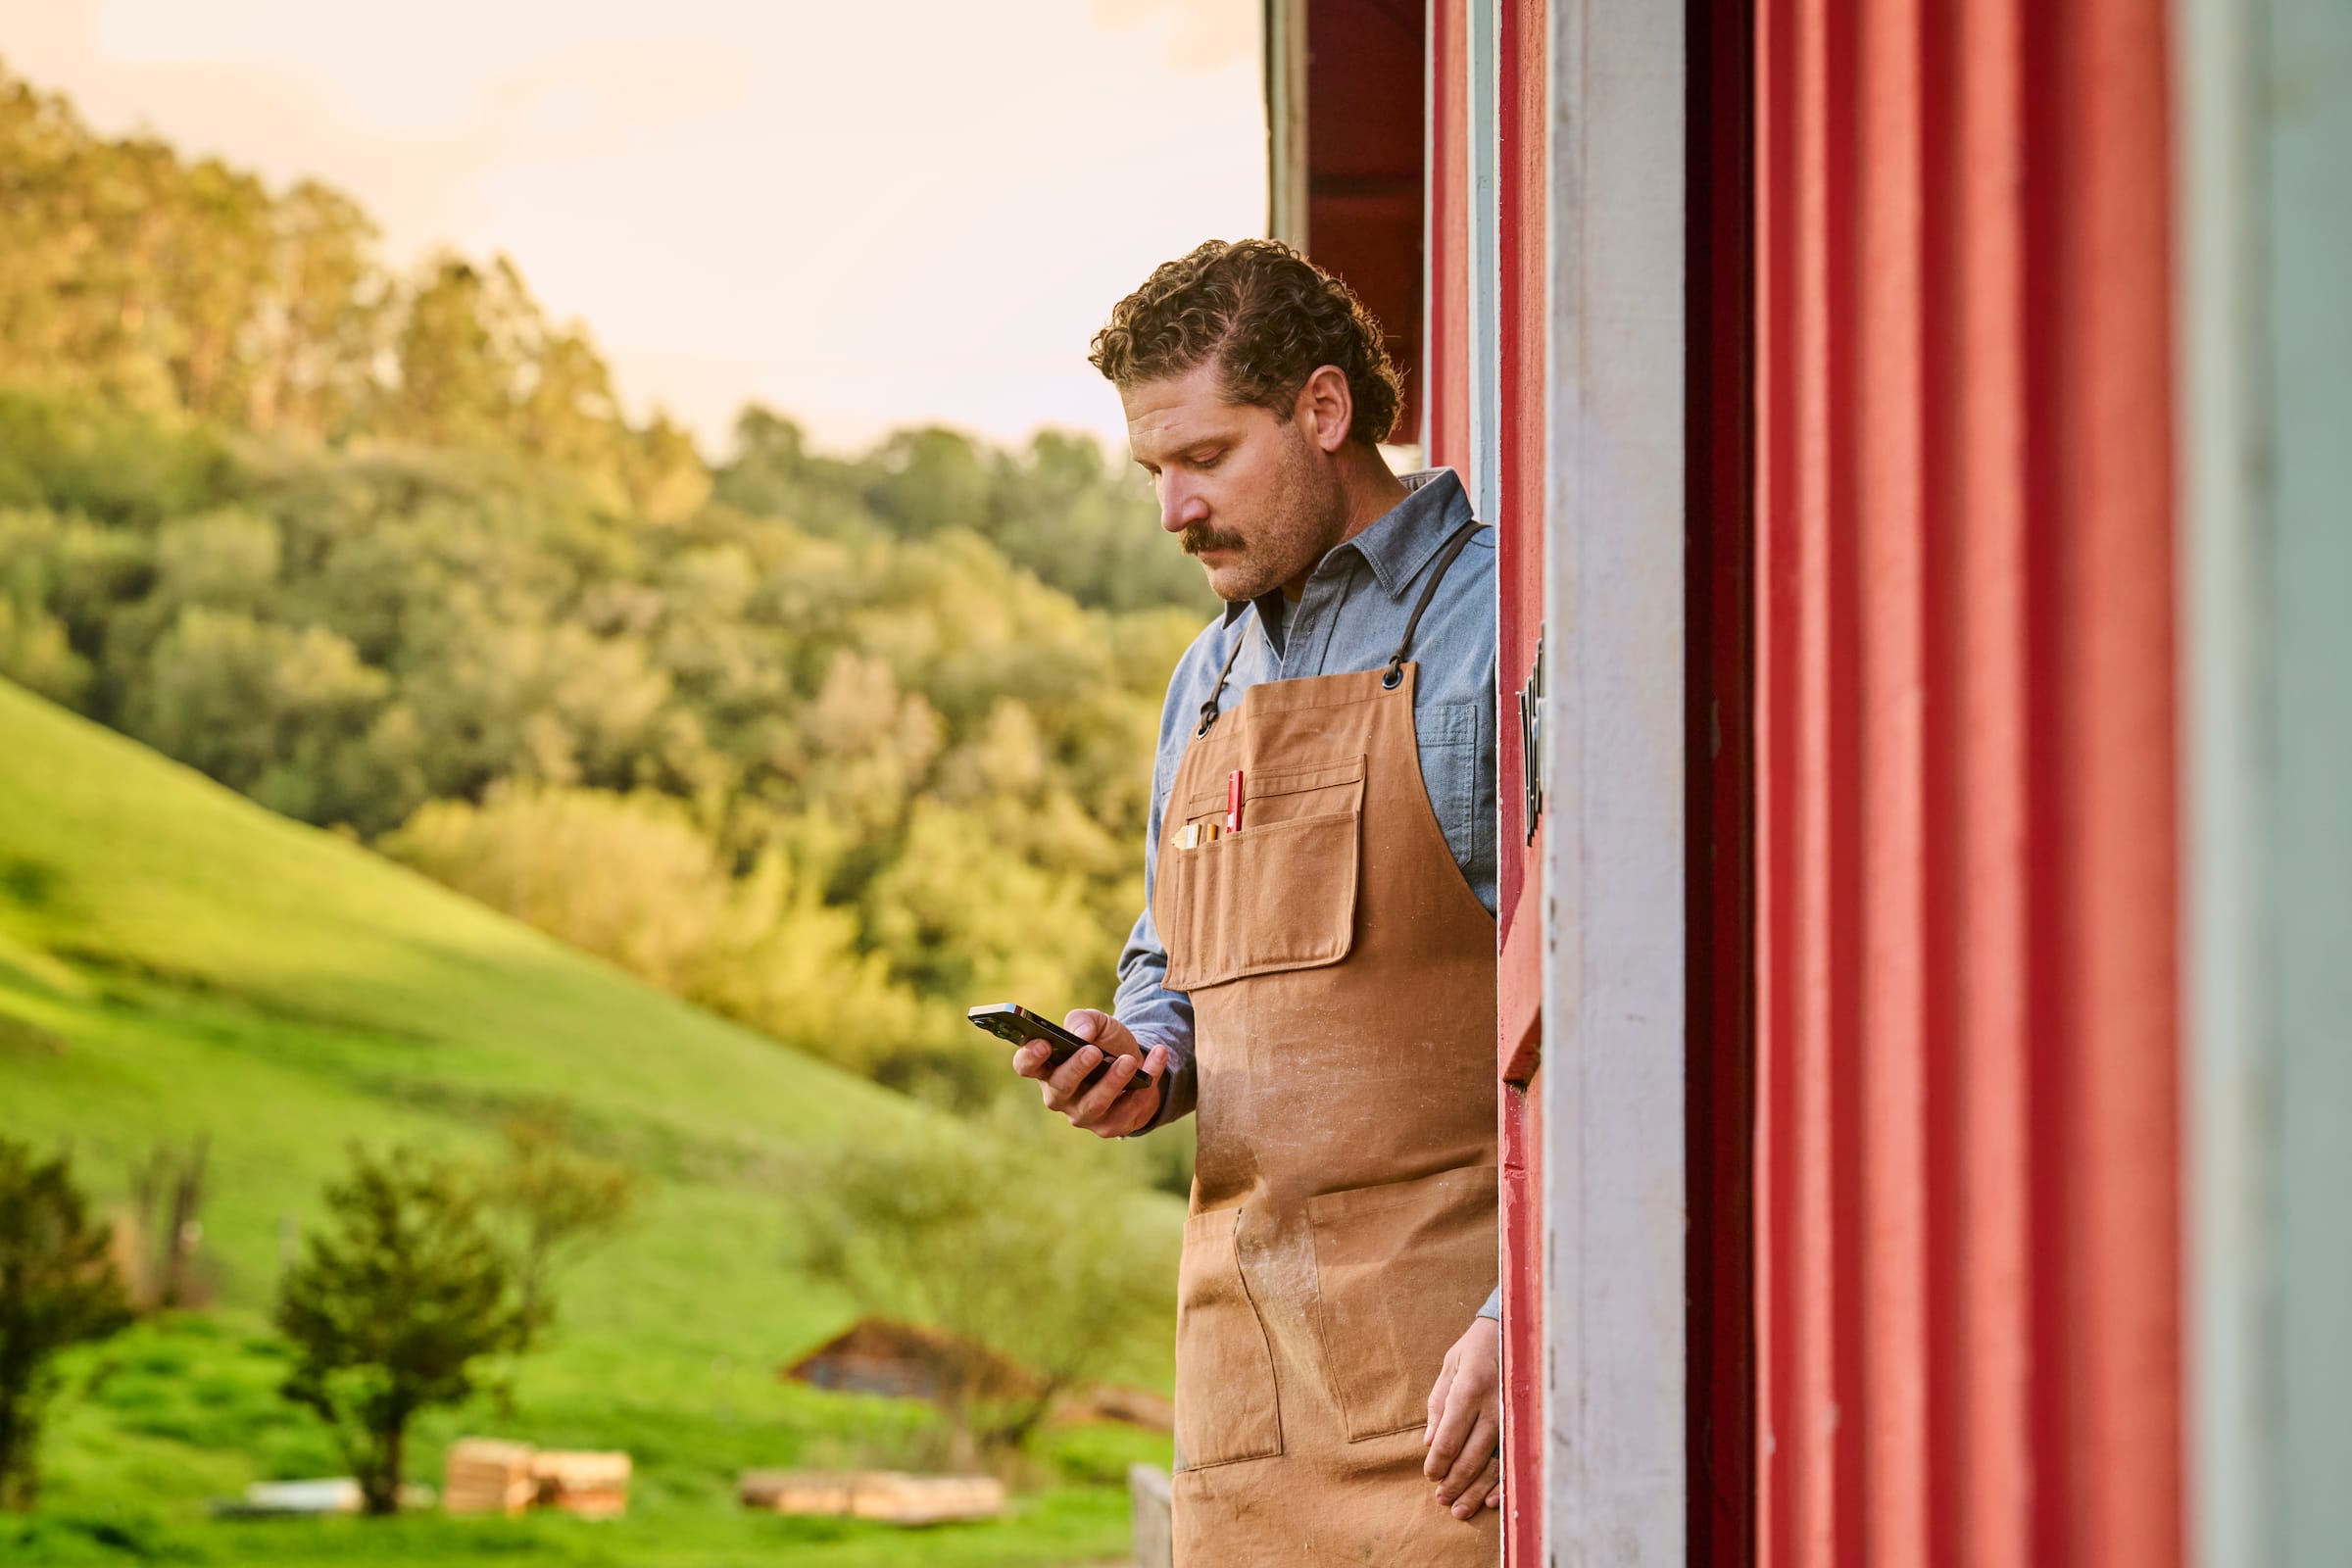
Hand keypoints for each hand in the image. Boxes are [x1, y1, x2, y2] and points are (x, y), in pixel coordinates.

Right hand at [1010, 1009, 1167, 1138]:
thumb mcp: (1096, 1023)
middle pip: (1060, 1088)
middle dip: (1077, 1069)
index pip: (1026, 1066)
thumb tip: (1082, 1034)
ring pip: (1094, 1105)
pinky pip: (1128, 1109)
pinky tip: (1157, 1057)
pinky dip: (1147, 1082)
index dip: (1030, 1057)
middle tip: (1094, 1051)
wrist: (1137, 1064)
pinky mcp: (1110, 1126)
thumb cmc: (1105, 1043)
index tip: (1043, 1044)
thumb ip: (1084, 1021)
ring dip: (1113, 1082)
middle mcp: (1059, 1095)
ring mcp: (1083, 1114)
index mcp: (1047, 1067)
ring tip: (1128, 1060)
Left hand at [1423, 1314, 1501, 1519]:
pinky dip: (1502, 1482)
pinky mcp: (1525, 1423)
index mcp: (1470, 1389)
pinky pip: (1513, 1458)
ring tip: (1461, 1509)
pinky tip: (1491, 1499)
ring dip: (1475, 1490)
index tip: (1430, 1474)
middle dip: (1454, 1482)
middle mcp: (1494, 1406)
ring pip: (1492, 1463)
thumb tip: (1430, 1443)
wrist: (1518, 1330)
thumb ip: (1439, 1404)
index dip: (1438, 1462)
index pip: (1450, 1437)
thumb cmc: (1478, 1347)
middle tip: (1441, 1499)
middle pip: (1471, 1456)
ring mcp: (1513, 1417)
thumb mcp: (1451, 1365)